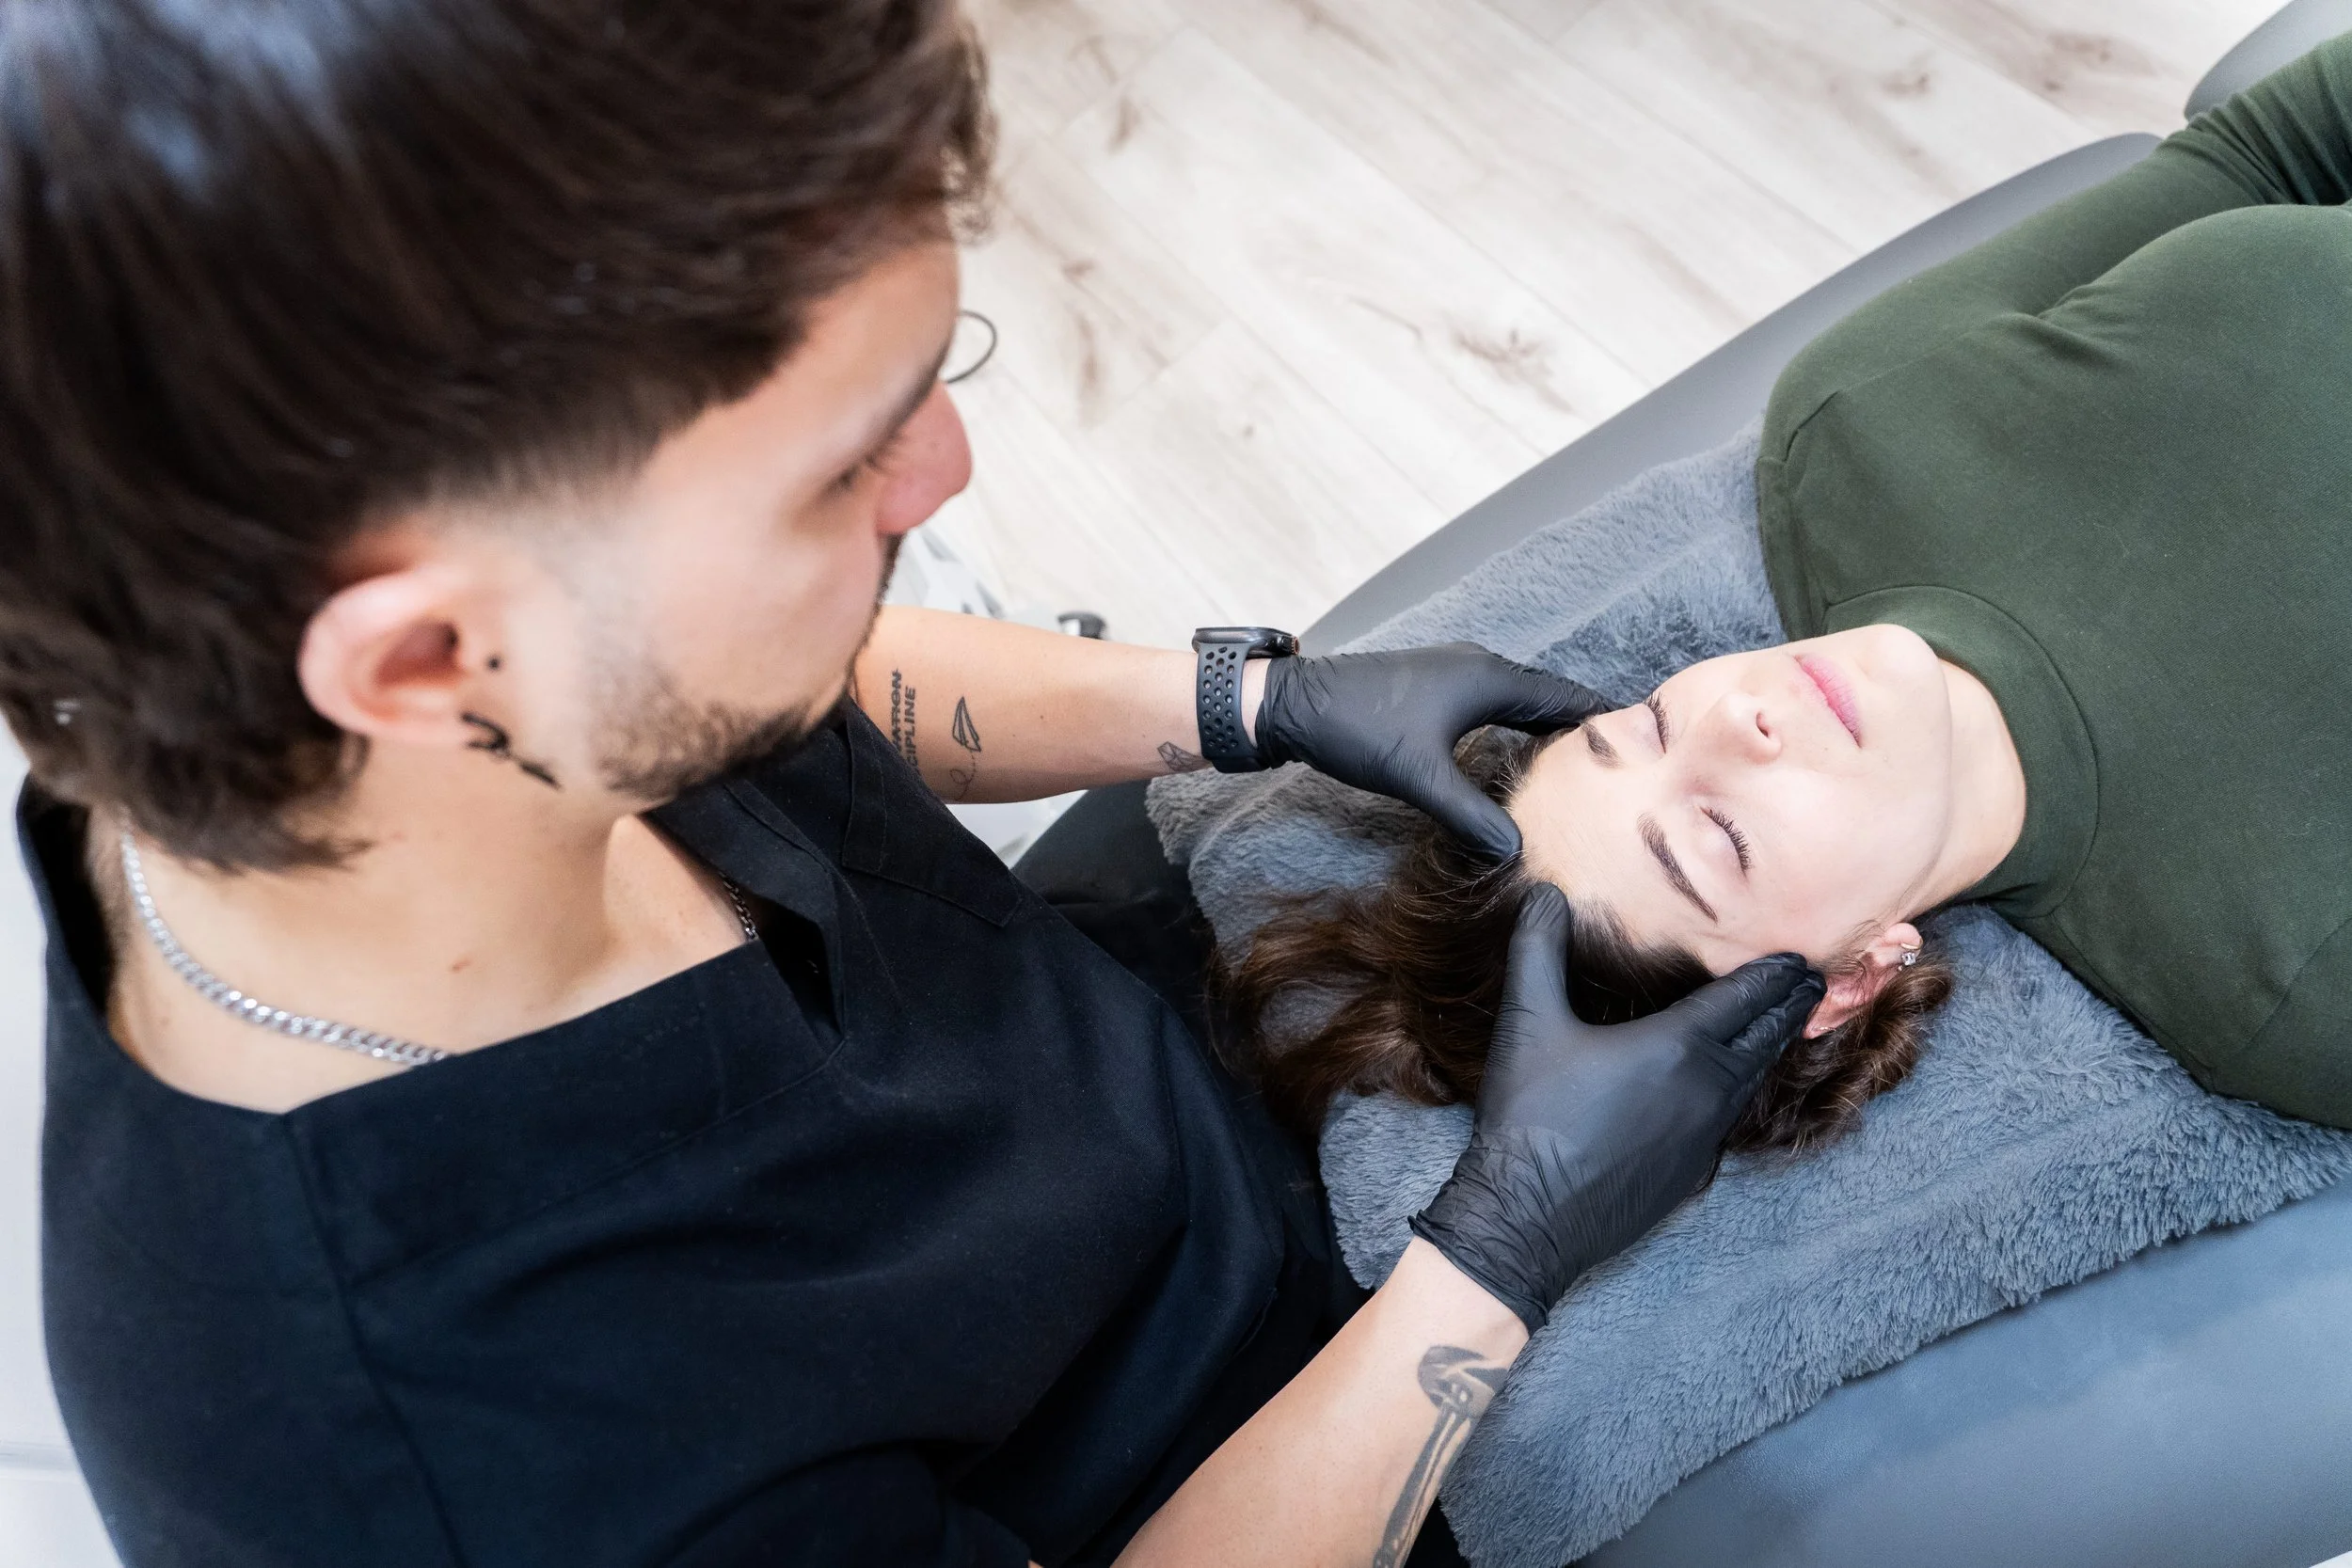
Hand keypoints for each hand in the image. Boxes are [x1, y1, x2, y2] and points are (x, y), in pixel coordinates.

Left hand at [1251, 644, 1602, 858]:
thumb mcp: (1419, 777)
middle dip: (1582, 725)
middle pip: (1547, 696)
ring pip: (1519, 698)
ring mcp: (1455, 672)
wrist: (1294, 703)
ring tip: (1580, 761)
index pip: (1563, 698)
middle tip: (1621, 761)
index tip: (1643, 743)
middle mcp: (1479, 666)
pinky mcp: (1435, 686)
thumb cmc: (1358, 729)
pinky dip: (1517, 723)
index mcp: (1488, 678)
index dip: (1603, 720)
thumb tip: (1517, 850)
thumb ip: (1470, 815)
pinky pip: (1495, 702)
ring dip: (1548, 724)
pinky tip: (1518, 751)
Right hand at [1408, 885, 1823, 1331]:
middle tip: (1812, 981)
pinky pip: (1732, 1116)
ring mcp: (1706, 1136)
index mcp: (1678, 1046)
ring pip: (1755, 1080)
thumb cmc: (1532, 1117)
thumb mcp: (1527, 1022)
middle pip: (1767, 1037)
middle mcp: (1708, 1089)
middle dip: (1791, 1005)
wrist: (1530, 1219)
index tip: (1801, 956)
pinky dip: (1744, 1088)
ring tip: (1780, 1025)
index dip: (1775, 973)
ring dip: (1772, 1047)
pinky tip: (1728, 1086)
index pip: (1746, 998)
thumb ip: (1537, 949)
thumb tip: (1543, 893)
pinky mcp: (1694, 1170)